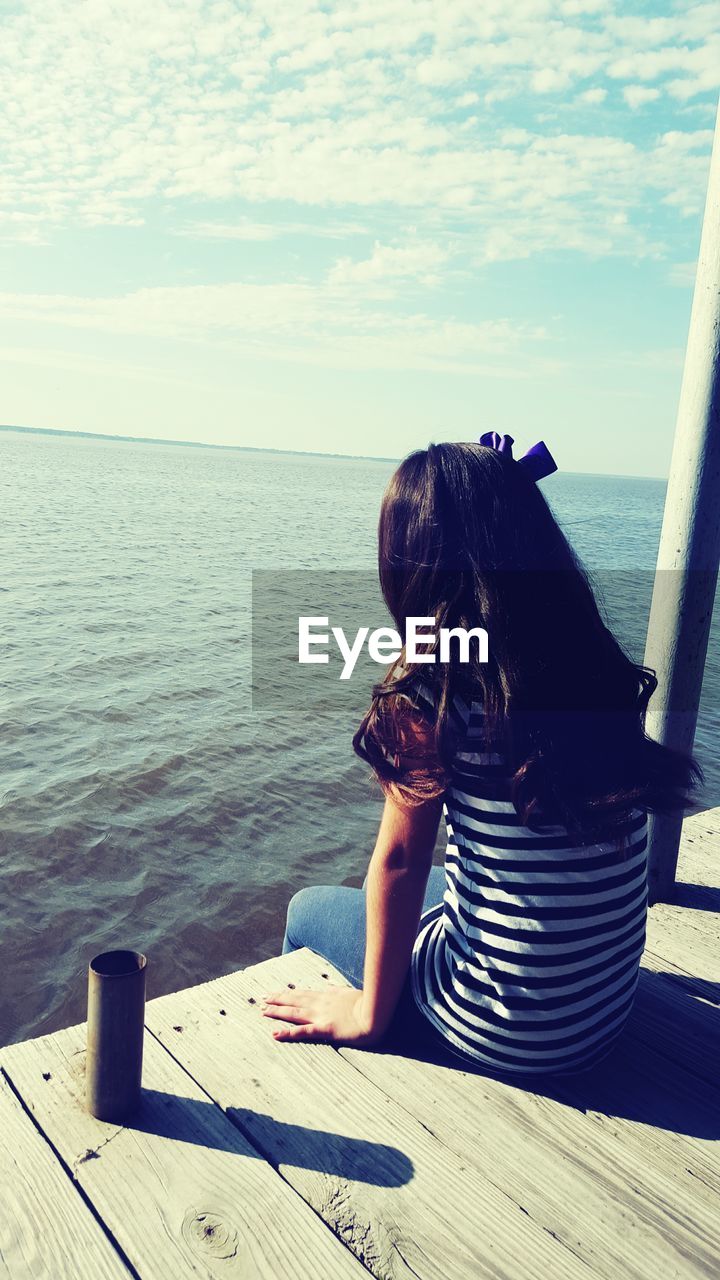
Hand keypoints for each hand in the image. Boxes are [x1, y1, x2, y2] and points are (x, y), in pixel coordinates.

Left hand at [260, 985, 383, 1046]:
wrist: (376, 1013)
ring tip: (262, 1011)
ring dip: (277, 1012)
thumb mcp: (349, 993)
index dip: (286, 993)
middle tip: (261, 999)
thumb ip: (337, 990)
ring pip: (293, 1012)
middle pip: (293, 1000)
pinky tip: (275, 1034)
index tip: (273, 993)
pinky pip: (303, 1031)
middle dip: (276, 1000)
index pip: (301, 993)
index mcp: (326, 996)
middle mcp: (320, 1004)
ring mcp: (321, 1015)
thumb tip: (329, 986)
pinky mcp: (325, 1028)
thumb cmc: (366, 1004)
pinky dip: (288, 1032)